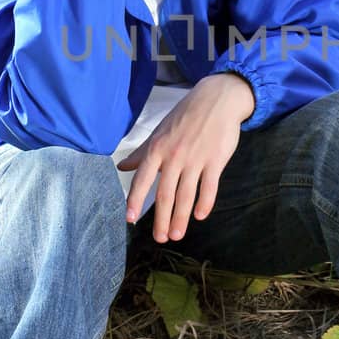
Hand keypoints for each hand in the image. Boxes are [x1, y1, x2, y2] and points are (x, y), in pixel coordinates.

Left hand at [119, 74, 254, 241]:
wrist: (217, 100)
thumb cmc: (185, 116)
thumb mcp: (159, 132)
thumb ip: (142, 153)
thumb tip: (122, 167)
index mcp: (158, 148)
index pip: (143, 178)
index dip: (135, 199)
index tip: (130, 219)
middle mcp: (174, 156)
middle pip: (165, 193)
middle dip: (161, 218)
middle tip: (160, 238)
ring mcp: (196, 158)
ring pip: (186, 194)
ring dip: (181, 217)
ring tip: (176, 234)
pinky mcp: (216, 160)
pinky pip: (209, 186)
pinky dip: (205, 202)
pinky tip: (200, 215)